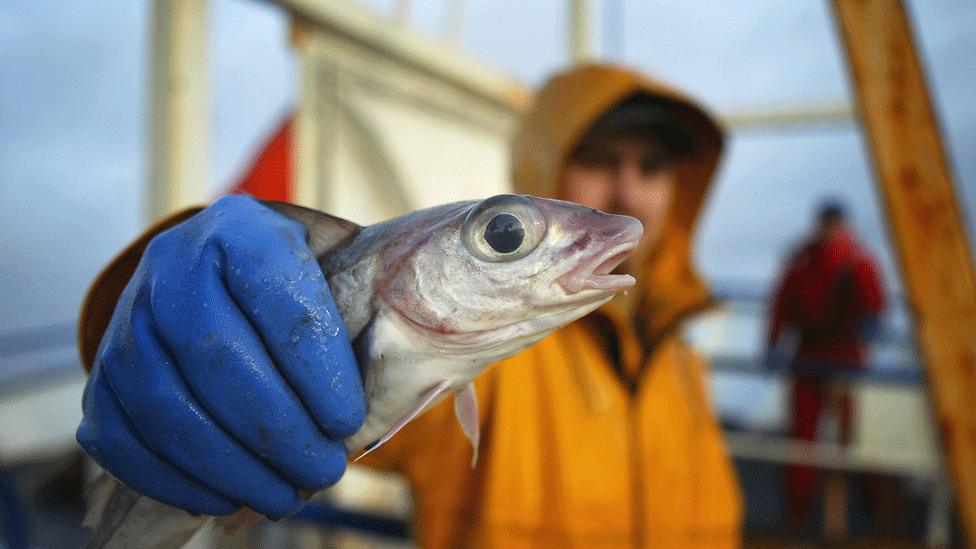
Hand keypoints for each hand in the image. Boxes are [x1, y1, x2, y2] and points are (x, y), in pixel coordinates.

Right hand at [76, 196, 365, 517]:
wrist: (212, 271)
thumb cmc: (290, 285)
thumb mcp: (330, 270)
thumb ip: (357, 314)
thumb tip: (384, 397)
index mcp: (242, 231)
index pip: (279, 300)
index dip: (317, 370)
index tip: (347, 422)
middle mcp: (173, 265)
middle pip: (218, 358)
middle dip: (279, 430)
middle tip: (324, 472)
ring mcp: (127, 320)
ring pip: (168, 406)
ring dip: (233, 467)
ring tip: (285, 496)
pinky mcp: (102, 375)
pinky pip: (123, 439)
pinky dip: (177, 481)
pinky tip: (226, 498)